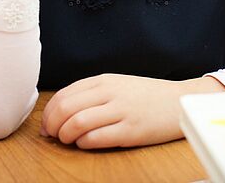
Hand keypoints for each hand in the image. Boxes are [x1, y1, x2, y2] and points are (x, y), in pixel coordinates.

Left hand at [40, 73, 224, 148]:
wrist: (178, 101)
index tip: (46, 125)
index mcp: (104, 80)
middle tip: (52, 135)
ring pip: (78, 122)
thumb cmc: (145, 96)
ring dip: (66, 136)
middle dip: (52, 125)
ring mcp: (121, 111)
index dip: (48, 113)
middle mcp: (110, 92)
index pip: (64, 94)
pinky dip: (84, 143)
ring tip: (68, 140)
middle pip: (66, 108)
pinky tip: (85, 144)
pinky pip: (97, 138)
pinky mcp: (131, 130)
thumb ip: (91, 93)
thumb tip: (60, 111)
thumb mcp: (117, 85)